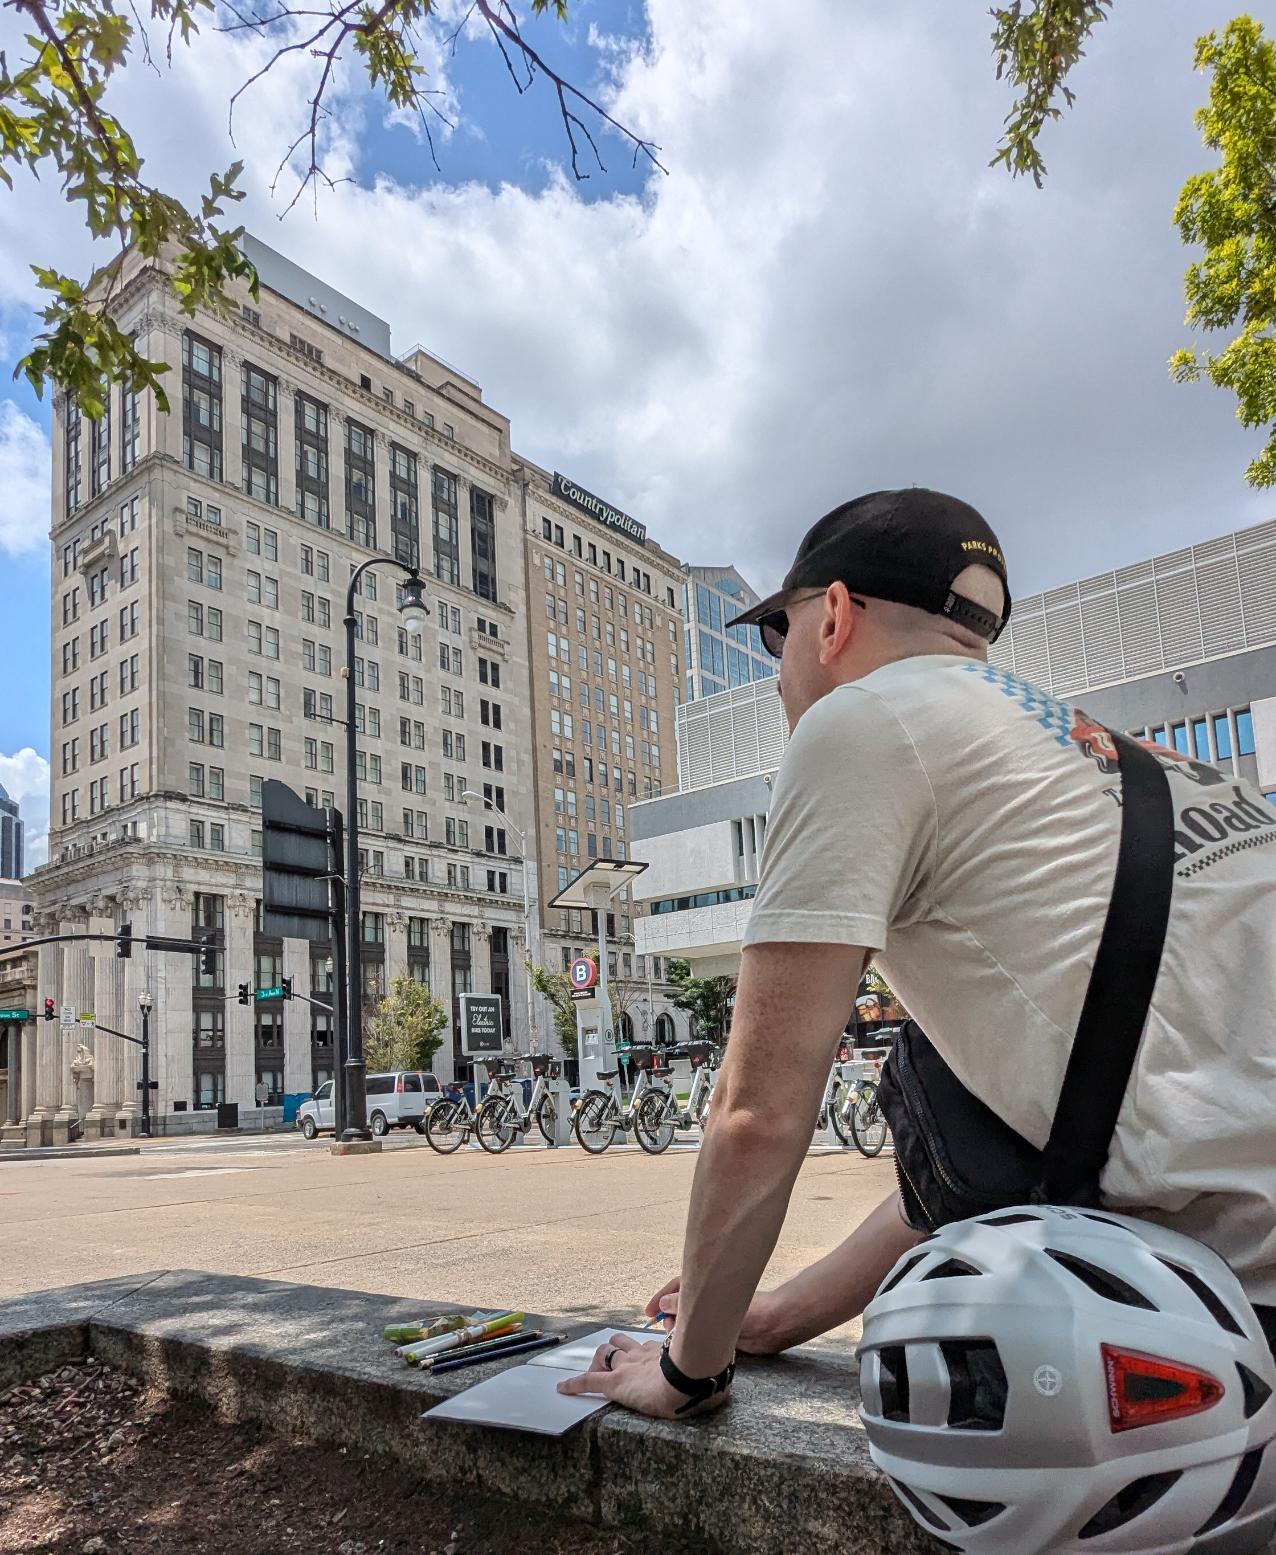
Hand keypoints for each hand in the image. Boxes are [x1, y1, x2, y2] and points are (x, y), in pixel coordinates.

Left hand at [555, 1334, 729, 1420]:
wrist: (689, 1382)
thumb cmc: (702, 1378)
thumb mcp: (709, 1372)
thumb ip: (712, 1372)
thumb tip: (726, 1388)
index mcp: (659, 1354)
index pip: (641, 1345)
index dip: (635, 1348)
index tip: (634, 1352)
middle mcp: (640, 1356)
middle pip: (619, 1344)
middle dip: (613, 1350)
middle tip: (610, 1360)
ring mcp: (626, 1368)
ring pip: (604, 1356)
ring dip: (598, 1361)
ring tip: (593, 1370)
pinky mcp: (615, 1383)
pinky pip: (588, 1382)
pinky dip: (574, 1384)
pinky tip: (561, 1388)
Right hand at [644, 1278, 787, 1355]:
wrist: (774, 1328)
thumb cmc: (750, 1310)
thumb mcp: (714, 1304)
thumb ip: (685, 1304)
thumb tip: (664, 1306)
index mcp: (707, 1285)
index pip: (676, 1287)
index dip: (659, 1298)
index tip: (647, 1312)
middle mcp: (708, 1300)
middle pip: (679, 1306)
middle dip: (669, 1317)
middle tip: (667, 1330)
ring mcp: (713, 1317)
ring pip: (687, 1323)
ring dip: (678, 1331)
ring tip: (676, 1341)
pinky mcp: (718, 1334)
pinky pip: (696, 1336)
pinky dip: (688, 1341)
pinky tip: (684, 1349)